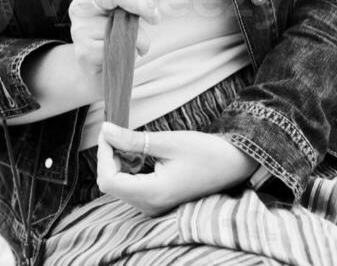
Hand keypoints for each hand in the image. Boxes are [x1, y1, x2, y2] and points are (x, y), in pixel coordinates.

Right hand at [68, 0, 159, 74]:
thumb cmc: (110, 29)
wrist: (95, 68)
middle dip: (140, 2)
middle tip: (155, 16)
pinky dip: (131, 51)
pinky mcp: (84, 51)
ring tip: (137, 43)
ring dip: (140, 36)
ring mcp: (79, 27)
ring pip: (121, 24)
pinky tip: (124, 54)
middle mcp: (77, 4)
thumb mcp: (115, 1)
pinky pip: (119, 46)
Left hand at [97, 124, 259, 215]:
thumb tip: (105, 130)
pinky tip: (140, 152)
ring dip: (119, 160)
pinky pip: (132, 185)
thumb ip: (133, 140)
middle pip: (112, 183)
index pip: (109, 181)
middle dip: (109, 156)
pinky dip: (129, 167)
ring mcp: (153, 205)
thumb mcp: (167, 141)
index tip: (109, 132)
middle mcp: (150, 205)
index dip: (103, 155)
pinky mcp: (157, 199)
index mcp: (153, 193)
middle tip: (118, 131)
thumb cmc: (204, 152)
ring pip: (120, 184)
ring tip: (131, 140)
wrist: (233, 165)